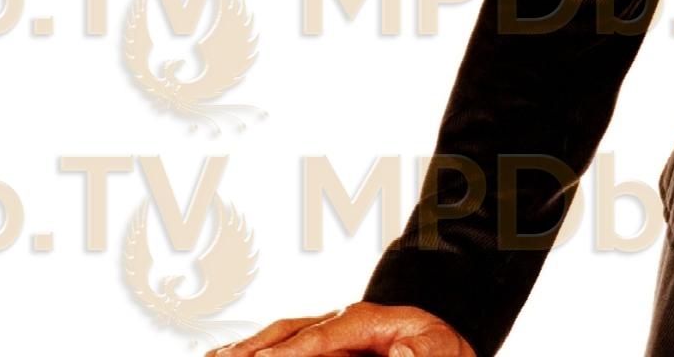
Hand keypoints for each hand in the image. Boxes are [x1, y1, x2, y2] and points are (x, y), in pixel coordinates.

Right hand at [209, 301, 475, 356]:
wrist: (439, 326)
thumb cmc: (439, 342)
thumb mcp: (441, 348)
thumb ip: (422, 353)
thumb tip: (401, 354)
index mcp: (363, 320)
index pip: (318, 338)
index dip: (289, 352)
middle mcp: (338, 320)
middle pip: (288, 332)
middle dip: (255, 348)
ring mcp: (328, 328)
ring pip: (279, 335)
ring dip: (247, 347)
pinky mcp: (323, 340)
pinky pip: (285, 340)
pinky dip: (257, 347)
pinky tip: (232, 353)